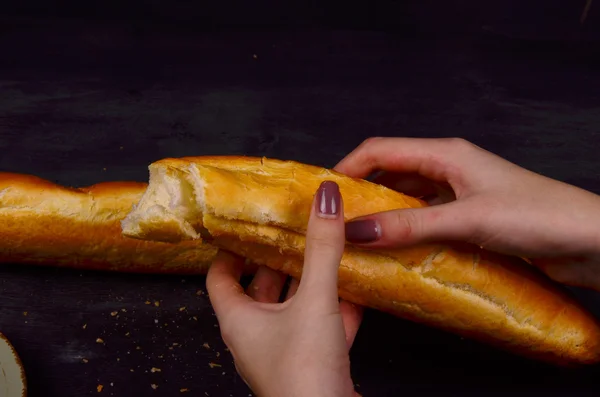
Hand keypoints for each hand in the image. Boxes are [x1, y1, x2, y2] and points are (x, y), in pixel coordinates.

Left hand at [206, 181, 362, 396]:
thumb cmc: (306, 368)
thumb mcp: (314, 300)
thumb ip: (321, 249)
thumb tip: (325, 197)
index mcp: (239, 320)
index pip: (220, 276)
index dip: (231, 250)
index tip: (249, 226)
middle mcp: (255, 337)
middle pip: (259, 290)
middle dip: (278, 260)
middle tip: (295, 231)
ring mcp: (283, 354)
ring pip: (292, 310)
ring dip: (308, 284)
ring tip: (326, 254)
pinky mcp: (311, 366)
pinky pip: (318, 330)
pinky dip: (333, 310)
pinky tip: (355, 293)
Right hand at [335, 137, 599, 290]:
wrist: (589, 240)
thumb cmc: (537, 215)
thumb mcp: (466, 218)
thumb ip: (410, 226)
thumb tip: (356, 232)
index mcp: (445, 154)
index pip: (381, 149)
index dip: (348, 167)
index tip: (325, 194)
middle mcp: (449, 169)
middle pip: (391, 173)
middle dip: (362, 194)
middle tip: (337, 222)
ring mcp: (459, 194)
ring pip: (407, 199)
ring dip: (384, 216)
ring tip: (359, 240)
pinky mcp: (469, 217)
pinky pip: (426, 220)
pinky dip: (406, 232)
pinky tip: (395, 252)